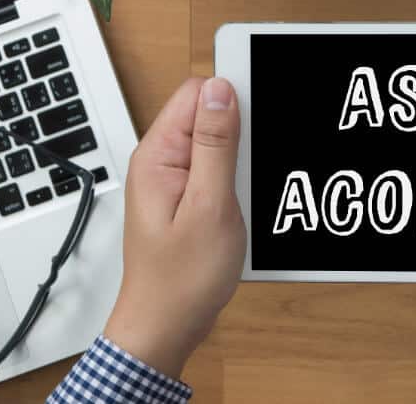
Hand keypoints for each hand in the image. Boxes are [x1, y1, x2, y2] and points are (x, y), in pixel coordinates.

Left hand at [104, 77, 244, 377]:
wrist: (166, 326)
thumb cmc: (182, 278)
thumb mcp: (209, 205)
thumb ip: (216, 144)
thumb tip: (220, 89)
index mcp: (158, 156)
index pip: (195, 93)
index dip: (230, 99)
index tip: (257, 123)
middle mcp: (161, 162)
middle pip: (206, 116)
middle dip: (238, 134)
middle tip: (248, 174)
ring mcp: (173, 181)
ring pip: (216, 145)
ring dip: (239, 161)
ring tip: (243, 197)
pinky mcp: (186, 198)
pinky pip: (216, 171)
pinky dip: (235, 181)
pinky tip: (241, 204)